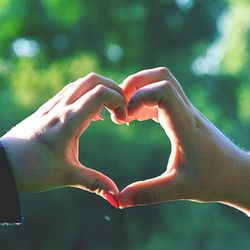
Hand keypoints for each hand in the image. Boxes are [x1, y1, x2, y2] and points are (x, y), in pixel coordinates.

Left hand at [1, 73, 126, 201]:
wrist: (3, 163)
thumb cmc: (33, 169)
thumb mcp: (67, 176)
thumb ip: (94, 183)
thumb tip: (116, 197)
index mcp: (68, 121)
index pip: (100, 93)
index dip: (119, 102)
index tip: (122, 121)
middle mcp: (61, 107)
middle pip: (94, 80)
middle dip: (115, 90)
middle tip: (120, 111)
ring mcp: (54, 104)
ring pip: (83, 82)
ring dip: (102, 90)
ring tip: (109, 113)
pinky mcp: (50, 106)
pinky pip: (74, 89)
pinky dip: (90, 94)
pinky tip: (93, 115)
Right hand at [119, 67, 249, 214]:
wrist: (236, 174)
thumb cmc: (212, 180)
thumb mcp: (179, 189)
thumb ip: (148, 193)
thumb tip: (119, 201)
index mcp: (185, 125)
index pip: (163, 90)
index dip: (139, 97)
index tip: (126, 117)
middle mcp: (187, 112)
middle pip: (162, 76)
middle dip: (135, 84)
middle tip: (119, 105)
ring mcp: (186, 111)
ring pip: (162, 82)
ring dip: (139, 90)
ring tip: (125, 113)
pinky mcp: (183, 115)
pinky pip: (162, 96)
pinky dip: (145, 100)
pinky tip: (136, 118)